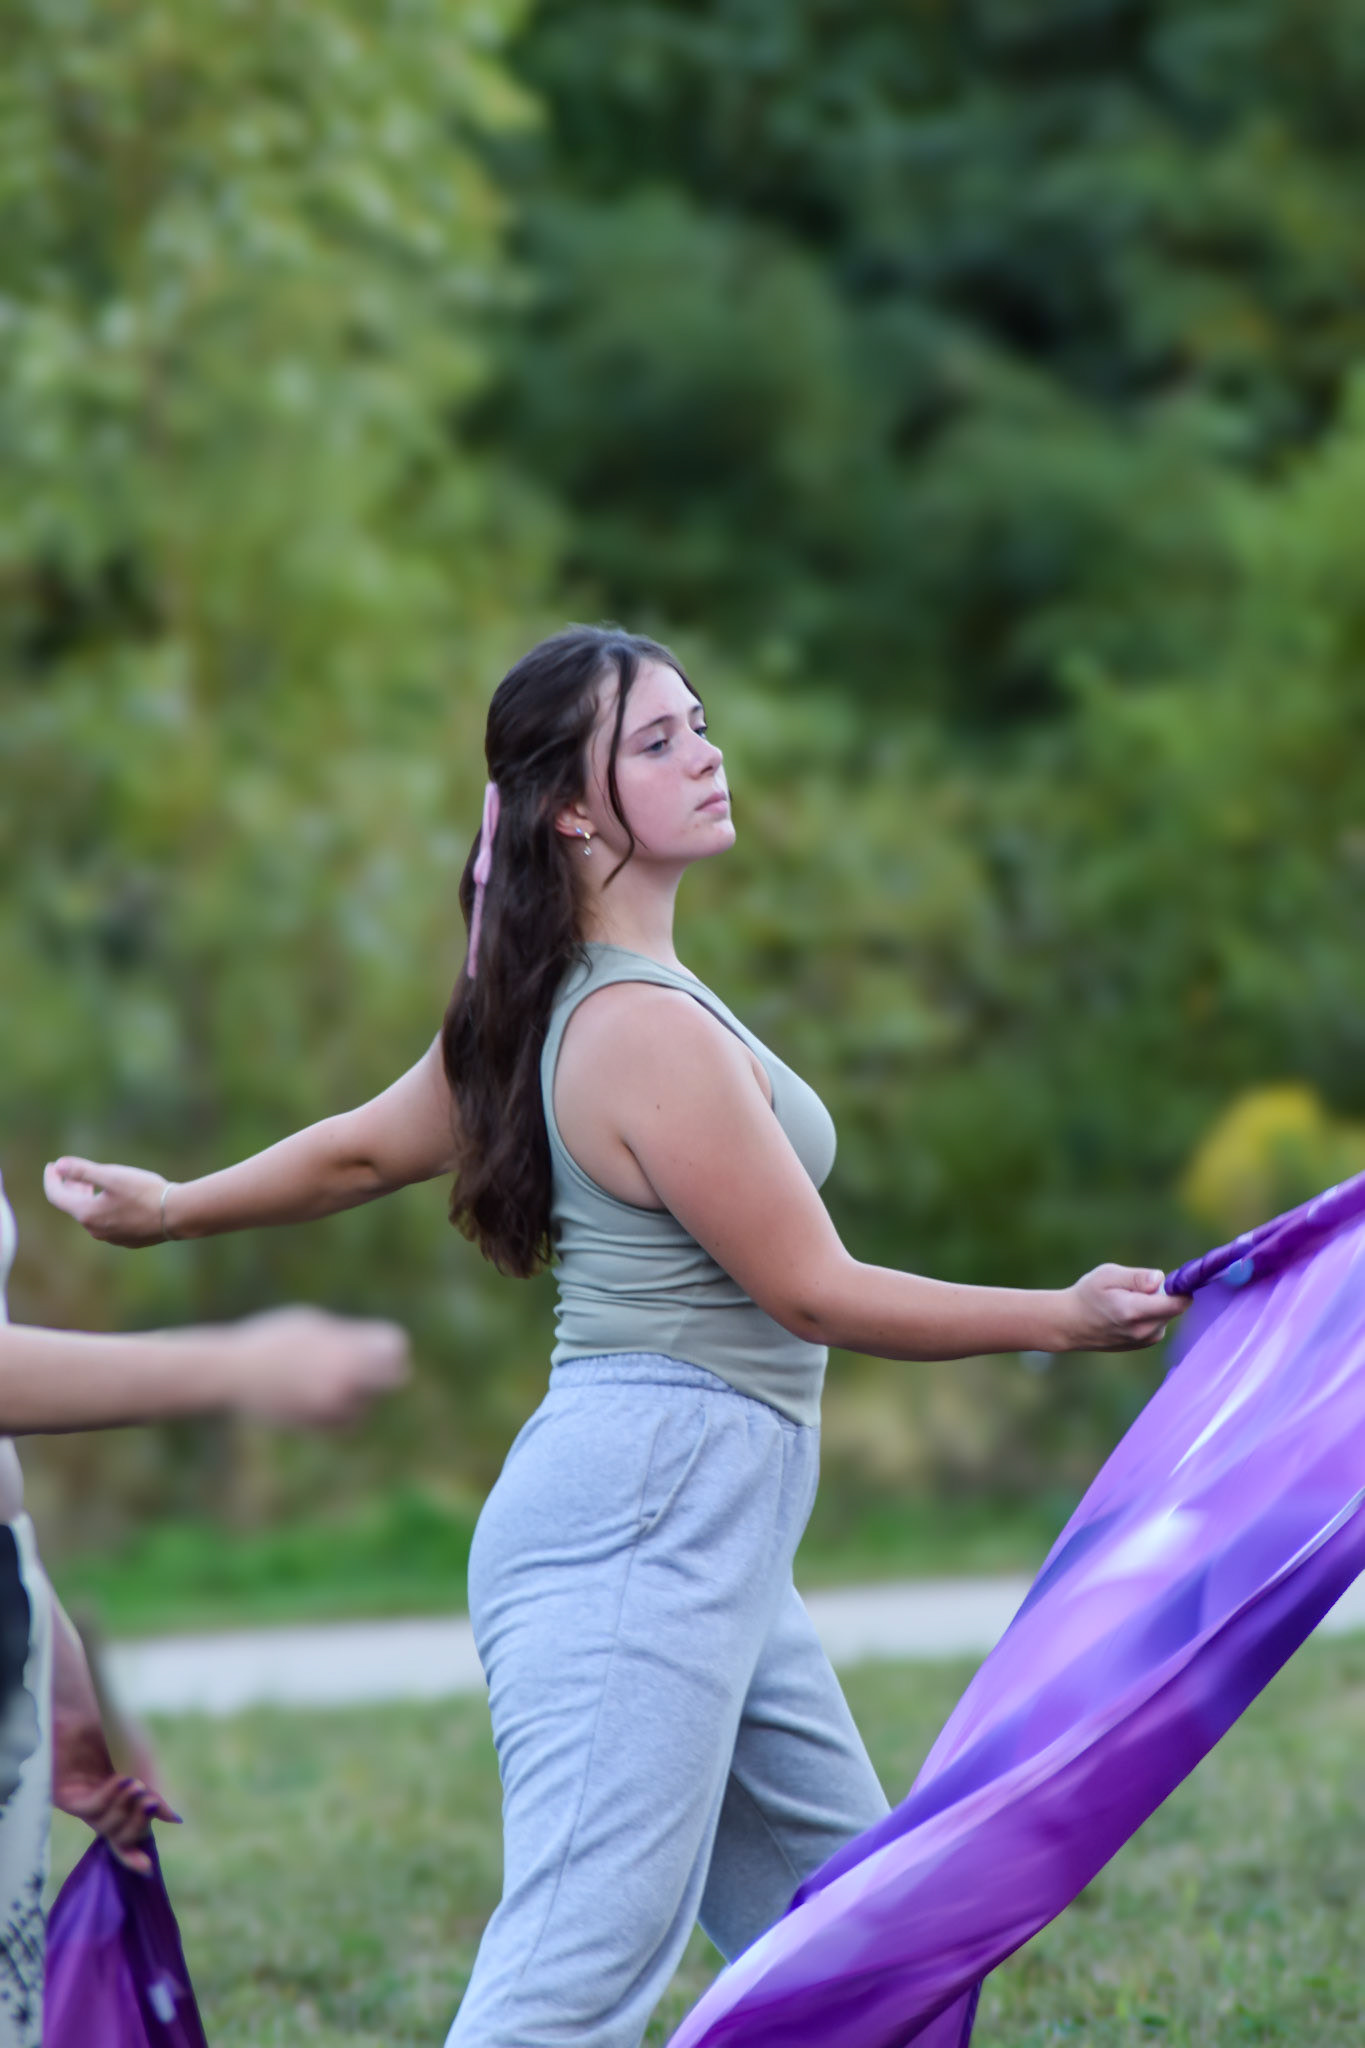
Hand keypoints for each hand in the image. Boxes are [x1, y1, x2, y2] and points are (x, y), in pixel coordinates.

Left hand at [44, 1158, 168, 1247]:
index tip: (52, 1166)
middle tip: (71, 1172)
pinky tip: (116, 1200)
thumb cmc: (144, 1193)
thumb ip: (83, 1170)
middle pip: (73, 1206)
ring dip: (87, 1198)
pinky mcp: (127, 1240)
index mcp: (87, 1213)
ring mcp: (111, 1237)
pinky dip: (103, 1208)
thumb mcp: (112, 1175)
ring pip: (91, 1216)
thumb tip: (59, 1165)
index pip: (56, 1196)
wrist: (177, 1215)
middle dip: (69, 1187)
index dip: (51, 1179)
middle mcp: (95, 1229)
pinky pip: (107, 1223)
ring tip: (93, 1184)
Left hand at [52, 1716, 178, 1876]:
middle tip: (152, 1803)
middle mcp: (101, 1807)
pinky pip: (91, 1809)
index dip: (135, 1855)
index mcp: (121, 1802)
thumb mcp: (143, 1757)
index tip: (147, 1869)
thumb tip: (175, 1820)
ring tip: (137, 1785)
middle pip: (119, 1836)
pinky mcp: (66, 1795)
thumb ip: (157, 1788)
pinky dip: (110, 1799)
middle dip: (138, 1825)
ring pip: (106, 1827)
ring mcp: (83, 1802)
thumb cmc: (115, 1728)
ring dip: (125, 1810)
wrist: (87, 1703)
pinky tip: (123, 1781)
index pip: (128, 1836)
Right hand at [218, 1306, 409, 1426]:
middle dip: (392, 1371)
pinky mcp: (316, 1426)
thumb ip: (348, 1337)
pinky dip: (347, 1413)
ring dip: (364, 1393)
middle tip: (386, 1366)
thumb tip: (377, 1349)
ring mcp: (329, 1405)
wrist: (231, 1373)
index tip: (388, 1345)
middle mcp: (342, 1379)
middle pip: (394, 1378)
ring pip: (370, 1403)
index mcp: (343, 1349)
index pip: (394, 1348)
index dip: (393, 1345)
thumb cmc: (272, 1341)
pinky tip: (330, 1399)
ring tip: (340, 1378)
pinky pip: (350, 1423)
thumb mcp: (313, 1326)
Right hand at [1060, 1265, 1189, 1350]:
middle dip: (1164, 1294)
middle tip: (1137, 1287)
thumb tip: (1161, 1280)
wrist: (1071, 1324)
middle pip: (1174, 1308)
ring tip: (1128, 1301)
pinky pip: (1159, 1323)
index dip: (1181, 1288)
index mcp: (1135, 1312)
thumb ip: (1136, 1277)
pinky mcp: (1145, 1344)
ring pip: (1167, 1315)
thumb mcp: (1107, 1275)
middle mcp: (1144, 1331)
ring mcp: (1145, 1340)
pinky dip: (1151, 1315)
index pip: (1177, 1303)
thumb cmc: (1087, 1295)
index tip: (1172, 1278)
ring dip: (1156, 1305)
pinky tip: (1128, 1313)